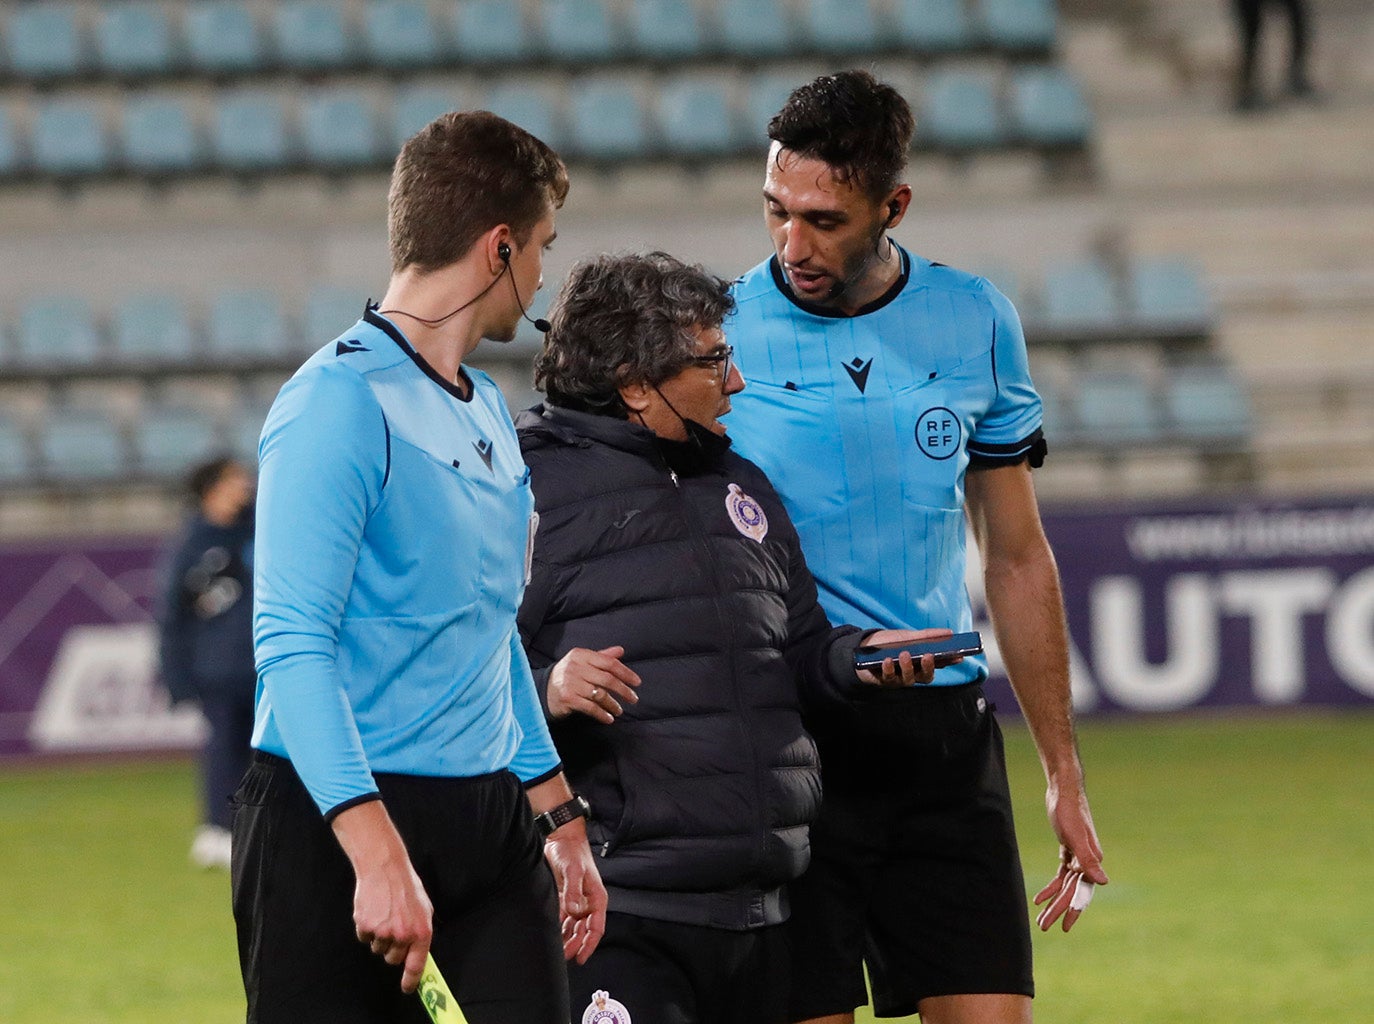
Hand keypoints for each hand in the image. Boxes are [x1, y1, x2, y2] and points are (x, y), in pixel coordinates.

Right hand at [331, 801, 433, 991]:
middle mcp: (403, 934)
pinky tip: (373, 911)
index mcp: (421, 931)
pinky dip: (367, 928)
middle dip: (393, 949)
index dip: (411, 980)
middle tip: (394, 928)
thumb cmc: (406, 886)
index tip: (407, 989)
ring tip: (384, 913)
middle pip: (393, 959)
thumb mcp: (423, 908)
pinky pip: (364, 938)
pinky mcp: (365, 926)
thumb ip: (419, 932)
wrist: (384, 867)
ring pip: (378, 948)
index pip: (416, 964)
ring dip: (380, 936)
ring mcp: (383, 932)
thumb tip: (416, 953)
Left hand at [542, 821, 607, 964]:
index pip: (596, 927)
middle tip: (563, 956)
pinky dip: (559, 928)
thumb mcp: (573, 870)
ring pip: (573, 927)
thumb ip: (573, 892)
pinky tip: (552, 934)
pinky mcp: (565, 898)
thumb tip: (574, 911)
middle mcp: (588, 902)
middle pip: (584, 931)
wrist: (561, 837)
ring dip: (567, 939)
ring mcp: (576, 901)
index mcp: (596, 898)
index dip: (589, 944)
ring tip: (557, 950)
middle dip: (575, 944)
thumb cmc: (572, 851)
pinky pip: (563, 919)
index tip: (580, 958)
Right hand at [547, 646, 641, 722]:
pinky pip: (591, 708)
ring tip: (619, 710)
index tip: (637, 682)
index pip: (609, 663)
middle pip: (607, 679)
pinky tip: (609, 718)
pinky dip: (602, 714)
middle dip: (623, 690)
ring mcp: (571, 683)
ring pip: (600, 695)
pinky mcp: (568, 699)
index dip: (626, 673)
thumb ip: (602, 656)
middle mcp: (575, 667)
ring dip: (613, 704)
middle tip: (633, 698)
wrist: (541, 690)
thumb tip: (621, 651)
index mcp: (581, 655)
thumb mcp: (582, 662)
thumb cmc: (567, 675)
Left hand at [853, 628, 952, 686]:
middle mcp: (912, 674)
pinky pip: (888, 678)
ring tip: (904, 654)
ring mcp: (898, 679)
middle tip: (928, 656)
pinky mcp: (883, 681)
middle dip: (928, 667)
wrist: (863, 648)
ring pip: (908, 679)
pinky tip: (888, 660)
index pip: (939, 664)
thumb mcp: (908, 636)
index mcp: (921, 663)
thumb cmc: (889, 643)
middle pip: (926, 676)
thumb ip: (927, 636)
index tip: (959, 655)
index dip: (950, 661)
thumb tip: (949, 632)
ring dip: (907, 667)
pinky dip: (889, 669)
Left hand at [1033, 779, 1107, 932]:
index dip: (1072, 909)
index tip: (1064, 927)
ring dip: (1054, 902)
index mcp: (1092, 861)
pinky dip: (1052, 887)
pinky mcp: (1068, 850)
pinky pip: (1061, 875)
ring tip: (1041, 918)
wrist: (1064, 790)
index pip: (1082, 891)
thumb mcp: (1075, 836)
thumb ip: (1088, 859)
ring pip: (1066, 885)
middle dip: (1058, 910)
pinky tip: (1039, 898)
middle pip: (1072, 891)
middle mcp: (1088, 861)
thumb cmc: (1069, 811)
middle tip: (1044, 927)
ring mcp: (1078, 856)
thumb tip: (1103, 882)